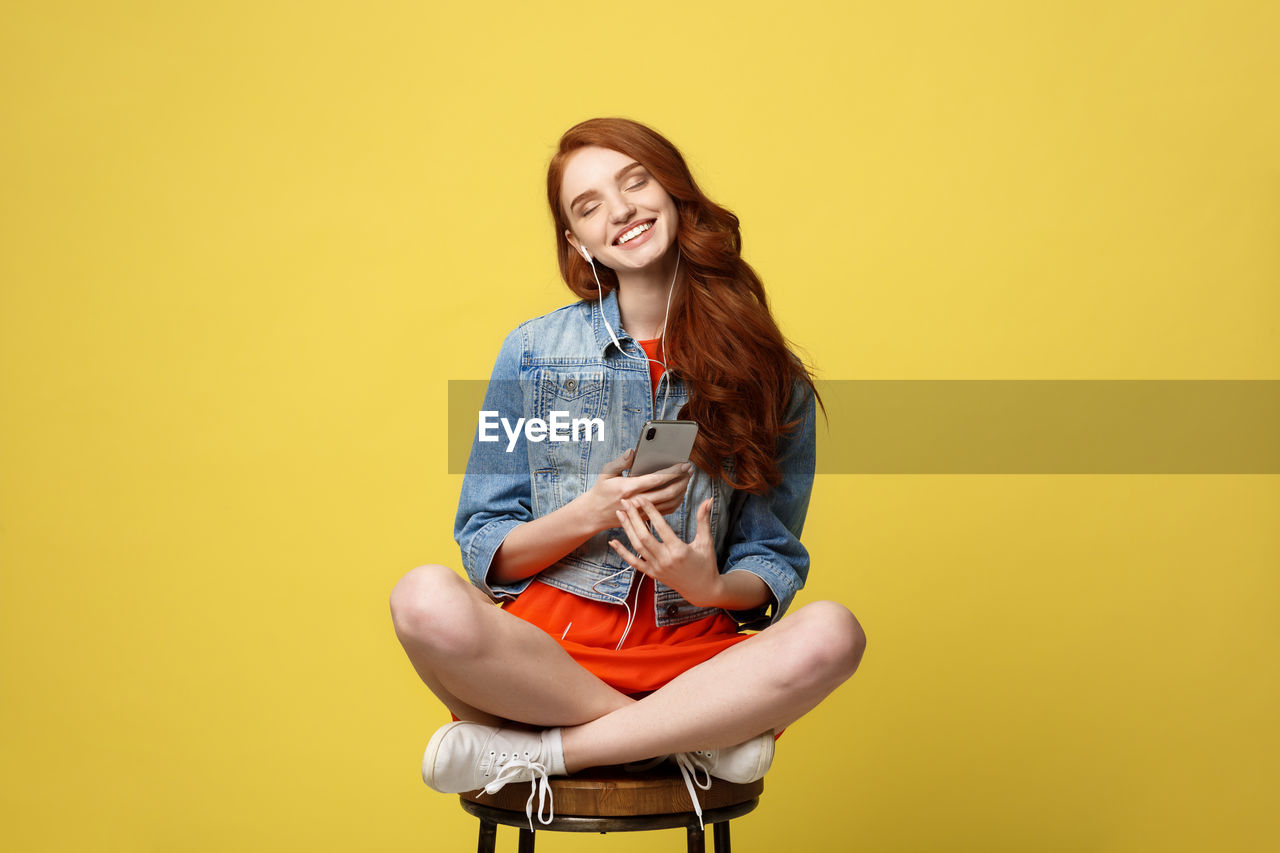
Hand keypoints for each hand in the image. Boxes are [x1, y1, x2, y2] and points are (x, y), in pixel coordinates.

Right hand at [573, 448, 692, 534]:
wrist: (595, 514)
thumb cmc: (601, 490)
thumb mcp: (606, 473)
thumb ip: (620, 462)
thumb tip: (633, 451)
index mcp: (628, 488)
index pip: (656, 479)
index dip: (673, 472)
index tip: (683, 464)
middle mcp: (637, 502)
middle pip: (668, 492)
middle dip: (682, 480)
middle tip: (689, 471)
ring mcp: (643, 512)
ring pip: (670, 503)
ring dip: (682, 491)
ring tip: (687, 479)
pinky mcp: (646, 518)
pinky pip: (667, 511)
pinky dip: (677, 501)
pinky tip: (680, 492)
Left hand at [609, 496, 722, 607]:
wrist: (702, 590)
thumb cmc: (706, 564)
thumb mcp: (706, 542)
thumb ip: (704, 520)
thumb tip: (708, 499)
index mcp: (678, 550)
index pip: (661, 527)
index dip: (650, 511)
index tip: (642, 499)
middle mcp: (665, 560)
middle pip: (644, 536)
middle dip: (633, 517)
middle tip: (626, 501)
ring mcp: (656, 568)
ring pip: (637, 546)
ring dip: (627, 529)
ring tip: (619, 513)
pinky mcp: (652, 573)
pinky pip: (633, 562)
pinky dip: (622, 552)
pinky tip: (613, 541)